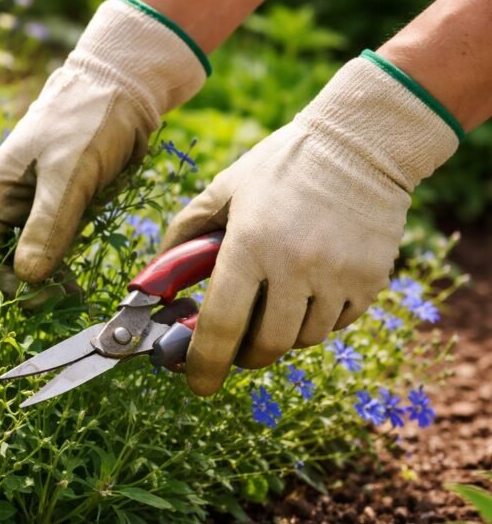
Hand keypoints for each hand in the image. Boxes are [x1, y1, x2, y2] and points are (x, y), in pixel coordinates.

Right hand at [0, 0, 206, 297]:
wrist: (124, 89)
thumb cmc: (86, 121)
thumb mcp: (67, 175)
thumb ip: (47, 226)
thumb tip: (27, 277)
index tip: (23, 302)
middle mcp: (12, 204)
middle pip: (4, 260)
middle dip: (23, 287)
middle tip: (52, 305)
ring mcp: (39, 208)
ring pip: (32, 258)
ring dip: (45, 282)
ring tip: (69, 299)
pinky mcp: (66, 210)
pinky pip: (57, 248)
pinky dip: (63, 269)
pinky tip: (76, 286)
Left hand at [161, 56, 458, 394]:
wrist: (362, 141)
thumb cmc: (280, 167)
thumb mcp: (222, 191)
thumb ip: (182, 239)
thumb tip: (151, 284)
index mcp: (250, 244)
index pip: (222, 326)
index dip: (204, 364)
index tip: (197, 383)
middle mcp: (296, 265)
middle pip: (265, 347)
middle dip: (243, 355)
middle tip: (234, 344)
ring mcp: (339, 275)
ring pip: (302, 340)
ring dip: (281, 335)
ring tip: (274, 303)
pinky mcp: (371, 280)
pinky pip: (336, 325)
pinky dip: (316, 320)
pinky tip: (309, 290)